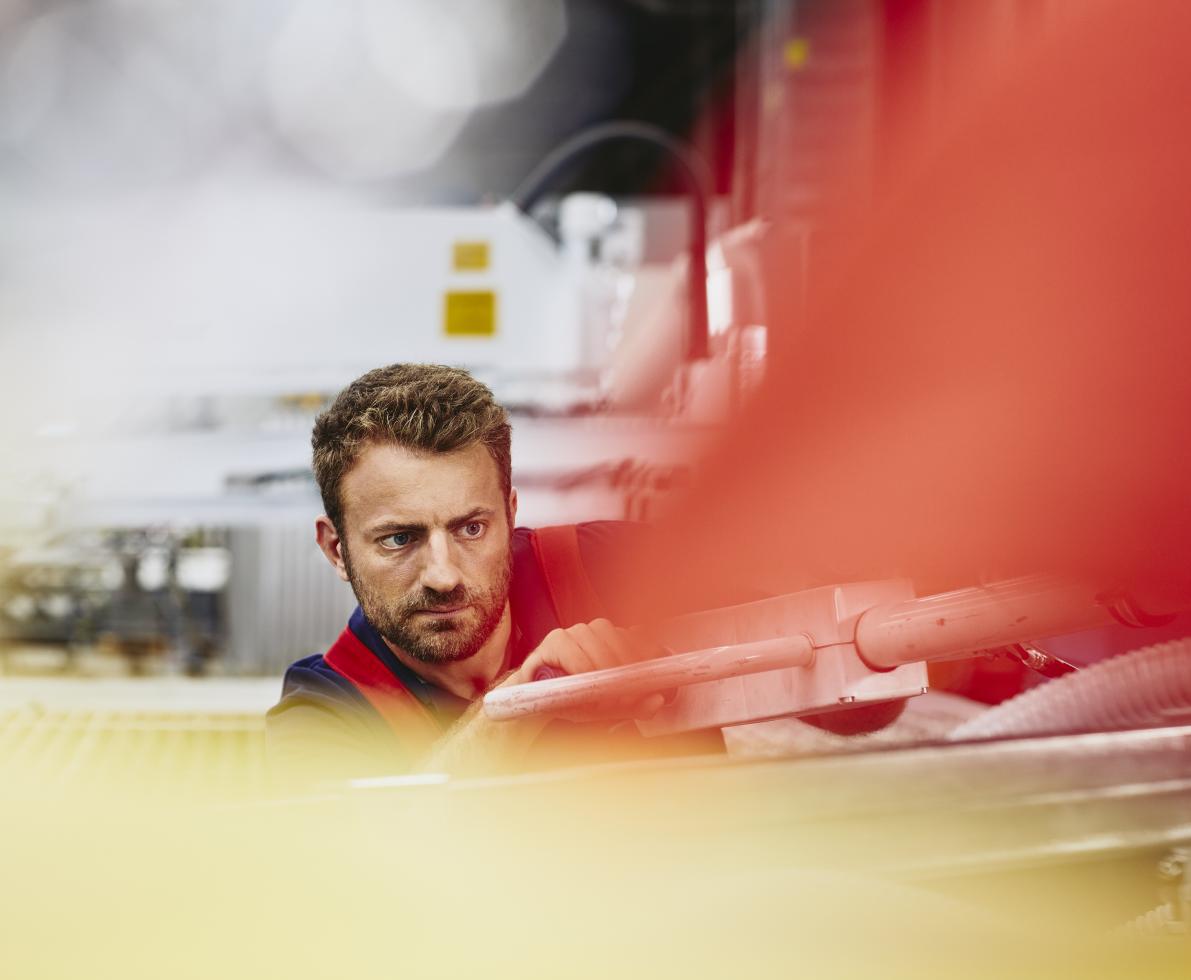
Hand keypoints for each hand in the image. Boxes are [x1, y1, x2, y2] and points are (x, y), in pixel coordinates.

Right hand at [506, 619, 668, 722]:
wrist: (536, 701)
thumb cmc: (574, 699)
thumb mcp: (609, 707)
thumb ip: (634, 705)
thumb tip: (658, 700)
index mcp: (617, 640)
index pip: (641, 640)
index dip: (644, 663)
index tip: (646, 686)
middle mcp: (599, 631)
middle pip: (622, 641)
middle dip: (626, 672)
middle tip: (625, 699)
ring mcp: (577, 631)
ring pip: (600, 644)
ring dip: (604, 673)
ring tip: (605, 697)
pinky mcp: (556, 638)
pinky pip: (574, 651)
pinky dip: (582, 670)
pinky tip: (583, 685)